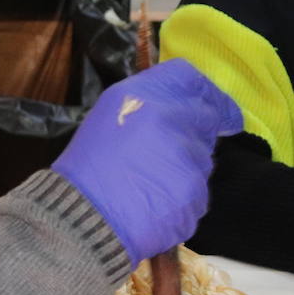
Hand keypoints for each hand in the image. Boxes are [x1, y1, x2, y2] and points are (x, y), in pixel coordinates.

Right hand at [51, 59, 242, 267]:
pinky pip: (199, 190)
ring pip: (203, 156)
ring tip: (153, 179)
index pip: (191, 80)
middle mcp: (172, 120)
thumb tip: (183, 103)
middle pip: (206, 116)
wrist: (81, 214)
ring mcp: (187, 158)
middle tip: (172, 150)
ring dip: (188, 165)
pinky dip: (184, 195)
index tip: (212, 108)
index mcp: (145, 96)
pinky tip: (157, 200)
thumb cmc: (88, 164)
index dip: (205, 93)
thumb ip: (149, 102)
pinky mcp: (195, 193)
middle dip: (198, 130)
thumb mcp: (109, 114)